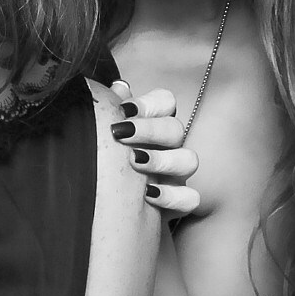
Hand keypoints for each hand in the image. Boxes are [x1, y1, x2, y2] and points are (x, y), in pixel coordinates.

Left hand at [108, 81, 201, 217]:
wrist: (106, 208)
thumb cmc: (106, 163)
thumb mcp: (104, 135)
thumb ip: (112, 110)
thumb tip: (119, 87)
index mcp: (154, 125)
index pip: (165, 102)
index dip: (149, 103)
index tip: (123, 110)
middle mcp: (169, 147)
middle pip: (175, 129)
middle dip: (149, 129)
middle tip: (120, 133)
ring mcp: (177, 174)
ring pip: (189, 160)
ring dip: (162, 159)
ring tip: (133, 161)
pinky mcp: (180, 202)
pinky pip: (190, 198)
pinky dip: (172, 196)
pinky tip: (149, 194)